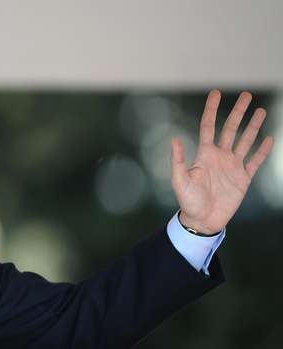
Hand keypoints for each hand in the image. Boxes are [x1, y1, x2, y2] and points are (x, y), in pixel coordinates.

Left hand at [170, 90, 273, 233]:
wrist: (203, 220)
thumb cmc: (188, 201)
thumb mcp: (179, 180)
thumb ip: (178, 160)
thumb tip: (174, 139)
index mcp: (204, 154)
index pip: (208, 126)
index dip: (211, 109)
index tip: (216, 93)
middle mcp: (219, 156)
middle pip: (230, 128)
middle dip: (238, 112)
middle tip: (246, 95)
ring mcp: (232, 166)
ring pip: (245, 141)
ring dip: (253, 126)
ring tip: (261, 110)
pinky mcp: (243, 178)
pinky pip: (255, 161)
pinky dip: (262, 150)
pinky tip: (269, 138)